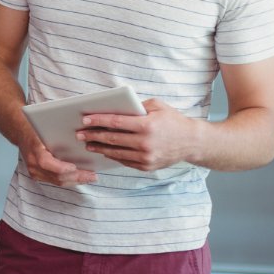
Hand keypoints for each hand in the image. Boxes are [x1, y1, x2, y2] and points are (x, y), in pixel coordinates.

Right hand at [18, 132, 96, 186]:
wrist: (21, 133)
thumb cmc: (35, 129)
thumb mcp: (45, 128)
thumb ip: (58, 135)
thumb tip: (80, 137)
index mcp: (34, 150)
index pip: (46, 163)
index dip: (61, 168)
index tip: (75, 167)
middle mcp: (33, 164)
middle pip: (56, 176)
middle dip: (76, 177)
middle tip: (92, 175)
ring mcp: (34, 172)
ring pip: (57, 182)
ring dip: (75, 181)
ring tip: (89, 178)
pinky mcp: (37, 175)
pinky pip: (55, 181)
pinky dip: (68, 180)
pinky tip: (79, 178)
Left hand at [76, 98, 198, 172]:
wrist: (193, 142)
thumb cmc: (173, 121)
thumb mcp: (157, 106)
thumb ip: (136, 106)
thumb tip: (114, 109)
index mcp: (147, 125)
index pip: (116, 122)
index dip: (98, 121)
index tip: (85, 120)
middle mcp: (145, 143)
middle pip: (112, 139)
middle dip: (93, 136)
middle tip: (79, 134)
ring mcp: (146, 157)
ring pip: (115, 152)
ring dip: (99, 148)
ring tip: (88, 144)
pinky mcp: (147, 166)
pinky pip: (124, 161)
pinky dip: (113, 156)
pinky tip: (104, 151)